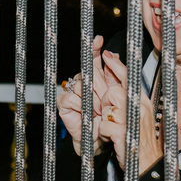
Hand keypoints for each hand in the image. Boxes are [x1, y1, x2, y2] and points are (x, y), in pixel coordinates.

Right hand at [56, 36, 116, 156]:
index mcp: (96, 78)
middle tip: (104, 100)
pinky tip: (86, 113)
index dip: (94, 48)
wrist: (101, 140)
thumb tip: (114, 54)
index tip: (98, 39)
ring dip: (91, 99)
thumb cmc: (109, 120)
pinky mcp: (64, 103)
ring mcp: (72, 91)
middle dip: (99, 86)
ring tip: (98, 111)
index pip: (94, 59)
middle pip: (88, 72)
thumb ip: (116, 75)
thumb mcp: (117, 96)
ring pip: (80, 84)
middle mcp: (83, 82)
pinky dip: (80, 106)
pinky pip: (70, 97)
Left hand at [97, 51, 158, 173]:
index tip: (106, 55)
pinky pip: (103, 126)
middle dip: (105, 105)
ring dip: (104, 120)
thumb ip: (127, 99)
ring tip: (115, 130)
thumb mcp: (137, 115)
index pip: (128, 77)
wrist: (150, 165)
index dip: (116, 64)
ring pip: (105, 109)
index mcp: (142, 101)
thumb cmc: (140, 140)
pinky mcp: (125, 134)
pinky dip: (104, 134)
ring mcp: (133, 121)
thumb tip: (115, 82)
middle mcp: (140, 108)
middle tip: (112, 118)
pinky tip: (114, 139)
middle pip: (111, 92)